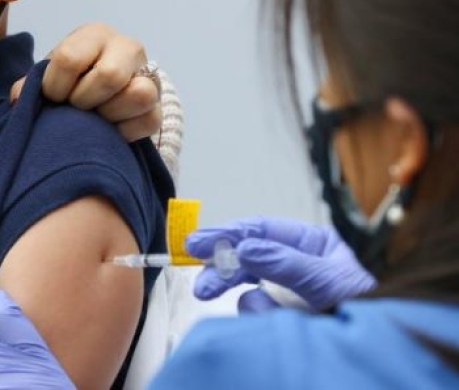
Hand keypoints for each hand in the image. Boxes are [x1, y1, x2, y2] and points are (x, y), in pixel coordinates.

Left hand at [10, 23, 160, 141]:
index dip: (55, 85)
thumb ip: (30, 84)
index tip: (53, 96)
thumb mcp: (51, 74)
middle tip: (76, 106)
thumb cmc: (72, 77)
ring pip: (140, 94)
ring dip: (110, 113)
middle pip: (110, 76)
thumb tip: (17, 98)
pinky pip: (150, 120)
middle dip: (85, 99)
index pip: (69, 58)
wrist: (107, 88)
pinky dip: (126, 131)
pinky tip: (110, 129)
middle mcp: (127, 48)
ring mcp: (149, 76)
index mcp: (95, 35)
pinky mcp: (159, 105)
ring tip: (95, 116)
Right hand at [185, 217, 376, 311]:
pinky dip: (262, 316)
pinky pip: (259, 312)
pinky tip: (275, 319)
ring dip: (247, 298)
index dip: (227, 234)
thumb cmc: (368, 310)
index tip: (197, 244)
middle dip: (224, 269)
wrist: (380, 346)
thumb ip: (285, 263)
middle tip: (202, 285)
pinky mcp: (285, 316)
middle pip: (248, 257)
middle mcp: (296, 263)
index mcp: (311, 243)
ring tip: (249, 308)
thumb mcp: (327, 282)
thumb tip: (244, 248)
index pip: (260, 230)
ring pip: (250, 287)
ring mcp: (290, 291)